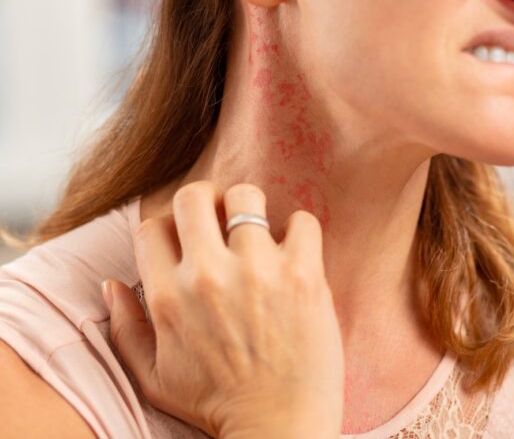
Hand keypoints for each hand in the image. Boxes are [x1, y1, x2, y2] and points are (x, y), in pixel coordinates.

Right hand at [103, 181, 344, 437]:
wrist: (279, 428)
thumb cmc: (216, 404)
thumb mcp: (153, 377)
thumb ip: (125, 329)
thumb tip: (111, 285)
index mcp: (168, 296)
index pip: (152, 226)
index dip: (169, 228)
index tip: (187, 240)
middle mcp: (208, 275)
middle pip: (195, 196)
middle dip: (204, 201)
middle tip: (220, 220)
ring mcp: (258, 271)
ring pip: (247, 197)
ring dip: (251, 209)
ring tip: (259, 234)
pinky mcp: (303, 275)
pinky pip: (302, 221)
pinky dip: (299, 229)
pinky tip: (294, 251)